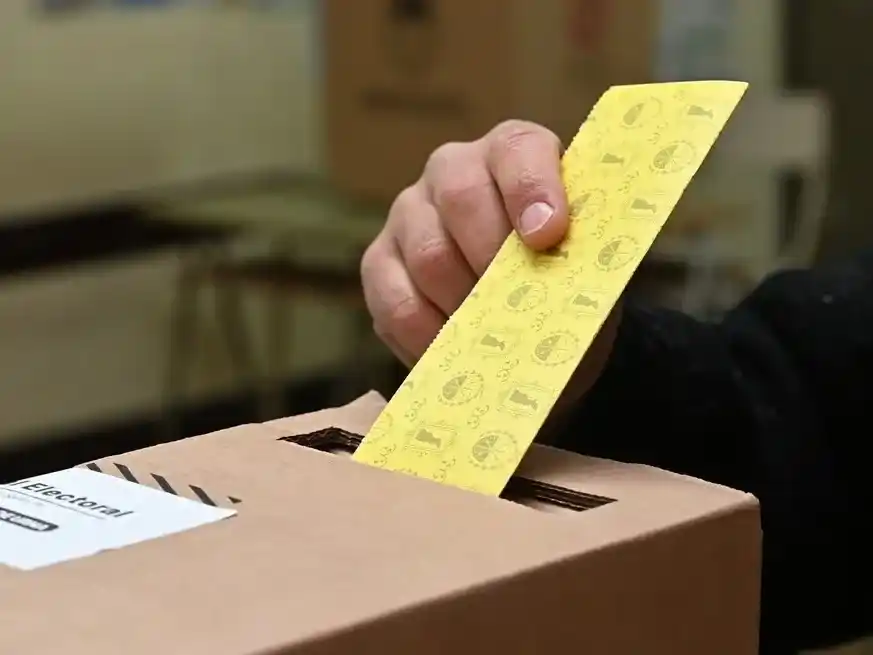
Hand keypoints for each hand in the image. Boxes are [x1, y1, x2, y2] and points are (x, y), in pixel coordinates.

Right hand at [361, 120, 620, 407]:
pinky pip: (395, 301)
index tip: (548, 236)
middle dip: (493, 254)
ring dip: (465, 302)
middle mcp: (452, 170)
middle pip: (461, 197)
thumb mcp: (584, 261)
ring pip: (427, 254)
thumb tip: (563, 282)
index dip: (532, 189)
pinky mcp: (379, 263)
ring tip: (494, 332)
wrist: (525, 313)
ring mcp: (408, 213)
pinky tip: (457, 351)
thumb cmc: (560, 276)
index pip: (517, 151)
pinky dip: (430, 335)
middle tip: (517, 300)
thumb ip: (581, 256)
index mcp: (512, 152)